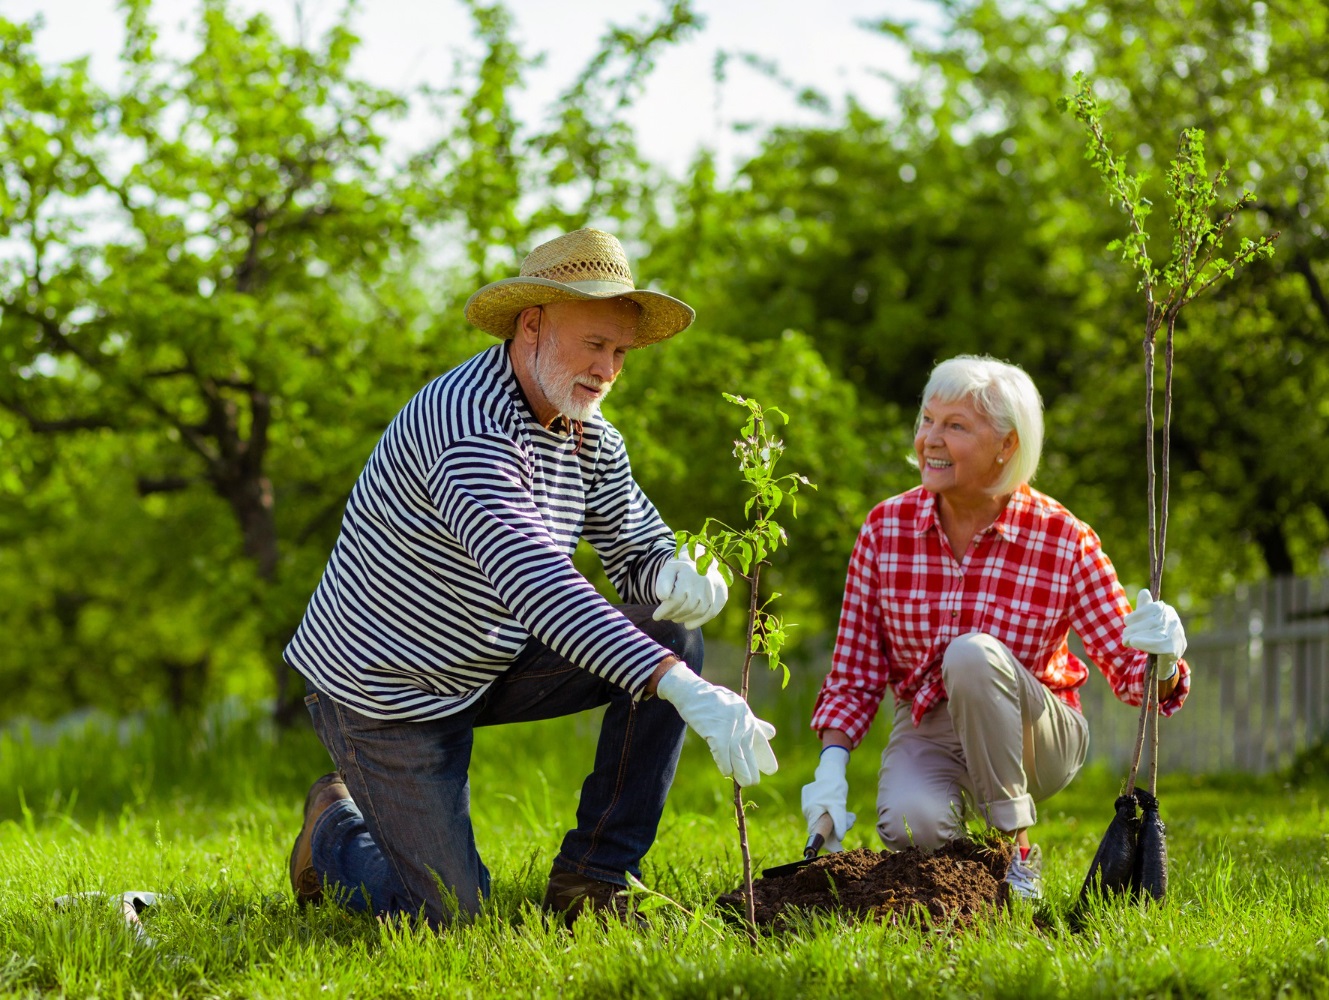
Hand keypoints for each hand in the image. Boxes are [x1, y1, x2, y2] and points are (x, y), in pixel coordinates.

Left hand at [653, 546, 727, 629]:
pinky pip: (711, 613)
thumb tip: (662, 597)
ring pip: (697, 612)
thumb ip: (662, 582)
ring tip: (675, 618)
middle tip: (666, 616)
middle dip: (673, 615)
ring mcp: (715, 589)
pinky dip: (699, 621)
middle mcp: (705, 581)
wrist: (699, 561)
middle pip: (686, 607)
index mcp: (689, 574)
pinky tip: (688, 625)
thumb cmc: (680, 569)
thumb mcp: (667, 571)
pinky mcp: (722, 595)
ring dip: (684, 618)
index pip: (675, 599)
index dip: (664, 611)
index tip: (656, 616)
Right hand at [655, 663, 776, 785]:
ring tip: (745, 783)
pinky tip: (726, 772)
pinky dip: (724, 763)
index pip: (760, 739)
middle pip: (749, 749)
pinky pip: (721, 752)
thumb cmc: (713, 702)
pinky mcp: (715, 731)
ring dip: (741, 771)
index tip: (771, 770)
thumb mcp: (737, 708)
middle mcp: (741, 721)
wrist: (691, 692)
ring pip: (737, 754)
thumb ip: (754, 722)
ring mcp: (729, 726)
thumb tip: (772, 734)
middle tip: (753, 782)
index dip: (765, 756)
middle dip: (752, 768)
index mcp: (747, 716)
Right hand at [800, 746, 855, 851]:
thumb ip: (839, 822)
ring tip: (850, 815)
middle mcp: (807, 810)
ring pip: (824, 821)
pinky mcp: (812, 802)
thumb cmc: (835, 787)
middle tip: (851, 821)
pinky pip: (824, 814)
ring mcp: (809, 805)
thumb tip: (840, 839)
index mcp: (811, 811)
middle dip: (837, 828)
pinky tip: (843, 810)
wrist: (831, 770)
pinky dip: (834, 814)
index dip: (828, 843)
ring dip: (838, 820)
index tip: (839, 850)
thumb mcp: (839, 805)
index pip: (817, 833)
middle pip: (822, 828)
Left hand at [1123, 588, 1186, 680]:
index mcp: (1167, 611)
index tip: (1126, 621)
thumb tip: (1143, 592)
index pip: (1153, 608)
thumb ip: (1144, 607)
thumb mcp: (1146, 621)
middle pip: (1153, 622)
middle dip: (1134, 628)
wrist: (1163, 660)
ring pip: (1156, 632)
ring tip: (1126, 641)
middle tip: (1124, 636)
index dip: (1137, 614)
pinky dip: (1146, 643)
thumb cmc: (1151, 636)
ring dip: (1136, 636)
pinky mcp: (1176, 649)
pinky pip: (1160, 645)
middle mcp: (1174, 621)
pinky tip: (1134, 643)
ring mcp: (1178, 635)